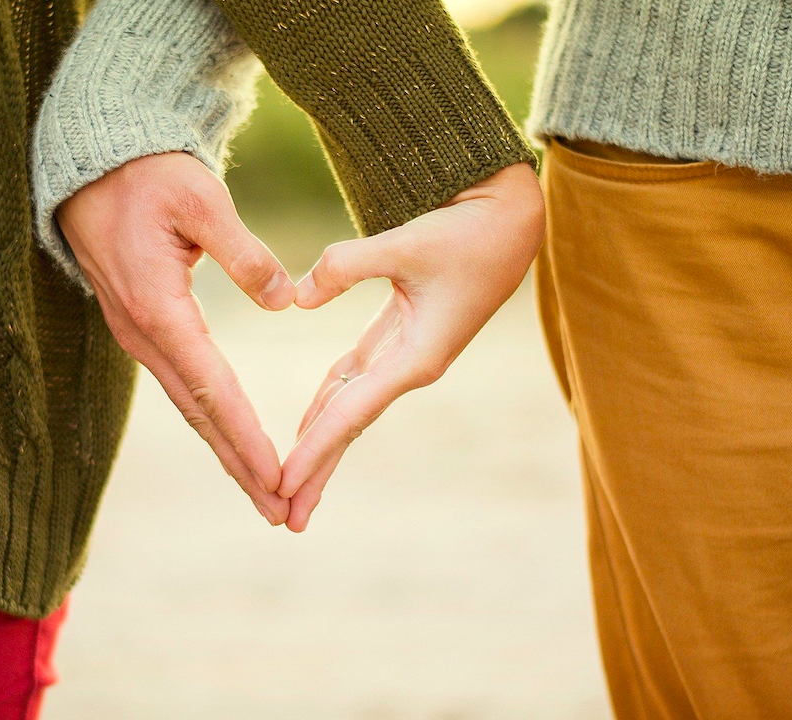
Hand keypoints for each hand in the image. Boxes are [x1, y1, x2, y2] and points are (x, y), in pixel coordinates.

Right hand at [55, 152, 295, 524]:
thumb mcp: (200, 199)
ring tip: (264, 490)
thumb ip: (243, 252)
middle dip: (240, 465)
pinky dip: (210, 419)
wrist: (91, 166)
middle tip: (280, 510)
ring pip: (189, 406)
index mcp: (159, 308)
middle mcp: (143, 333)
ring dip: (226, 450)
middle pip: (199, 414)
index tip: (278, 476)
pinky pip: (181, 385)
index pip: (212, 387)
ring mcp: (137, 334)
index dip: (246, 436)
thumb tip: (285, 301)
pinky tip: (231, 440)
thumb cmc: (147, 176)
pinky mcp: (141, 327)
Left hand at [279, 162, 545, 531]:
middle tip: (283, 517)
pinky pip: (354, 381)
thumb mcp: (406, 243)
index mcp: (416, 358)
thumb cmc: (467, 233)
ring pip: (350, 408)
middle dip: (317, 471)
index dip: (314, 450)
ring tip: (289, 485)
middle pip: (349, 427)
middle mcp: (410, 367)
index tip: (281, 484)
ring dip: (320, 445)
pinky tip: (307, 426)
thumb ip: (346, 266)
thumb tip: (296, 298)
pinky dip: (328, 403)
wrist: (509, 221)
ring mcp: (405, 356)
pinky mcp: (400, 337)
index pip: (351, 414)